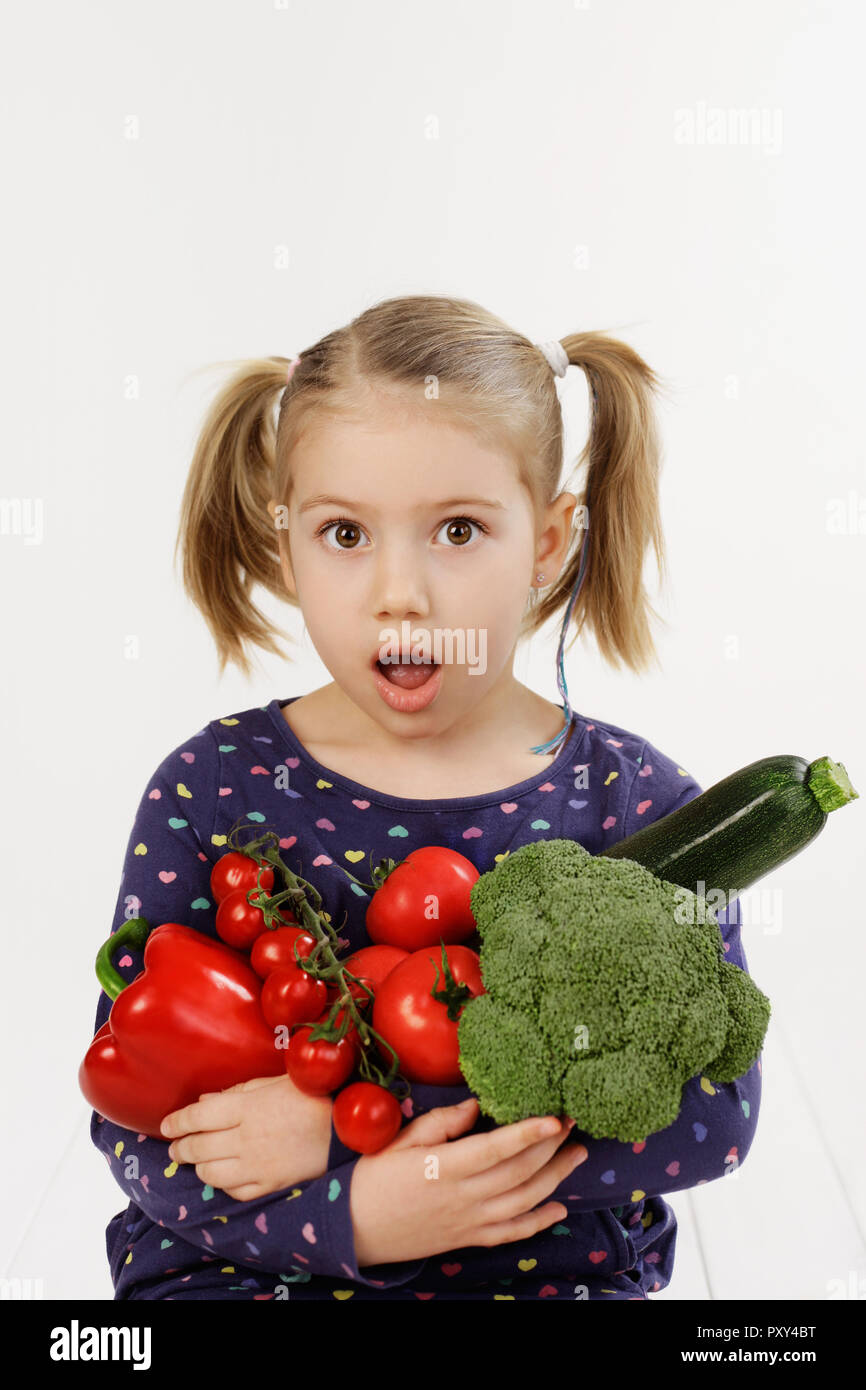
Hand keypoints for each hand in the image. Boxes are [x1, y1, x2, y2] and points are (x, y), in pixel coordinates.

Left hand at [159, 1074, 332, 1200]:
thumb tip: (204, 1101)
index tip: (166, 1125)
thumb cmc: (314, 1095)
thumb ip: (238, 1092)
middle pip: (199, 1147)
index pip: (198, 1116)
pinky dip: (223, 1184)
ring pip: (211, 1173)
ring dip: (198, 1166)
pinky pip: (234, 1192)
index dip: (177, 1121)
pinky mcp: (270, 1187)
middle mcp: (247, 1139)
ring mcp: (258, 1167)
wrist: (348, 1131)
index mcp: (248, 1108)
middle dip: (180, 1147)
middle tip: (175, 1146)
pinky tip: (222, 1176)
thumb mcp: (275, 1082)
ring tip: (195, 1161)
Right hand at [349, 1097, 587, 1266]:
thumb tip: (477, 1105)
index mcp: (445, 1167)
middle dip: (551, 1147)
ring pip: (523, 1201)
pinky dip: (539, 1222)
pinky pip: (511, 1233)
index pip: (496, 1148)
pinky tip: (559, 1208)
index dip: (528, 1133)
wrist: (355, 1230)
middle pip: (519, 1172)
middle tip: (574, 1122)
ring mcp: (469, 1222)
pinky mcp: (468, 1240)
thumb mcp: (400, 1141)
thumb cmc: (374, 1178)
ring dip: (555, 1178)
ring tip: (578, 1154)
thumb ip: (441, 1122)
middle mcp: (463, 1197)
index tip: (555, 1117)